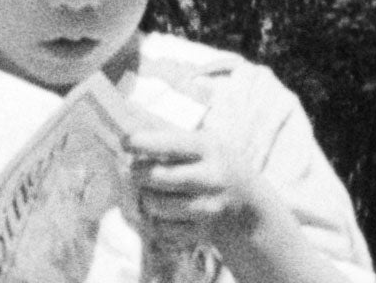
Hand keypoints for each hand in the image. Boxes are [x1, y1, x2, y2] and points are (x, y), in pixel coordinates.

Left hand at [124, 128, 264, 248]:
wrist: (250, 210)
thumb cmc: (215, 167)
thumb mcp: (205, 145)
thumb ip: (172, 143)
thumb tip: (128, 144)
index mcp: (210, 148)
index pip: (171, 144)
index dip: (143, 142)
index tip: (126, 142)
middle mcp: (212, 177)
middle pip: (157, 176)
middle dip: (137, 173)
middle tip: (135, 172)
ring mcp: (208, 208)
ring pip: (155, 204)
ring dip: (145, 198)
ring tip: (152, 192)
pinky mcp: (202, 233)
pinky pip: (161, 228)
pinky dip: (155, 221)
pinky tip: (163, 212)